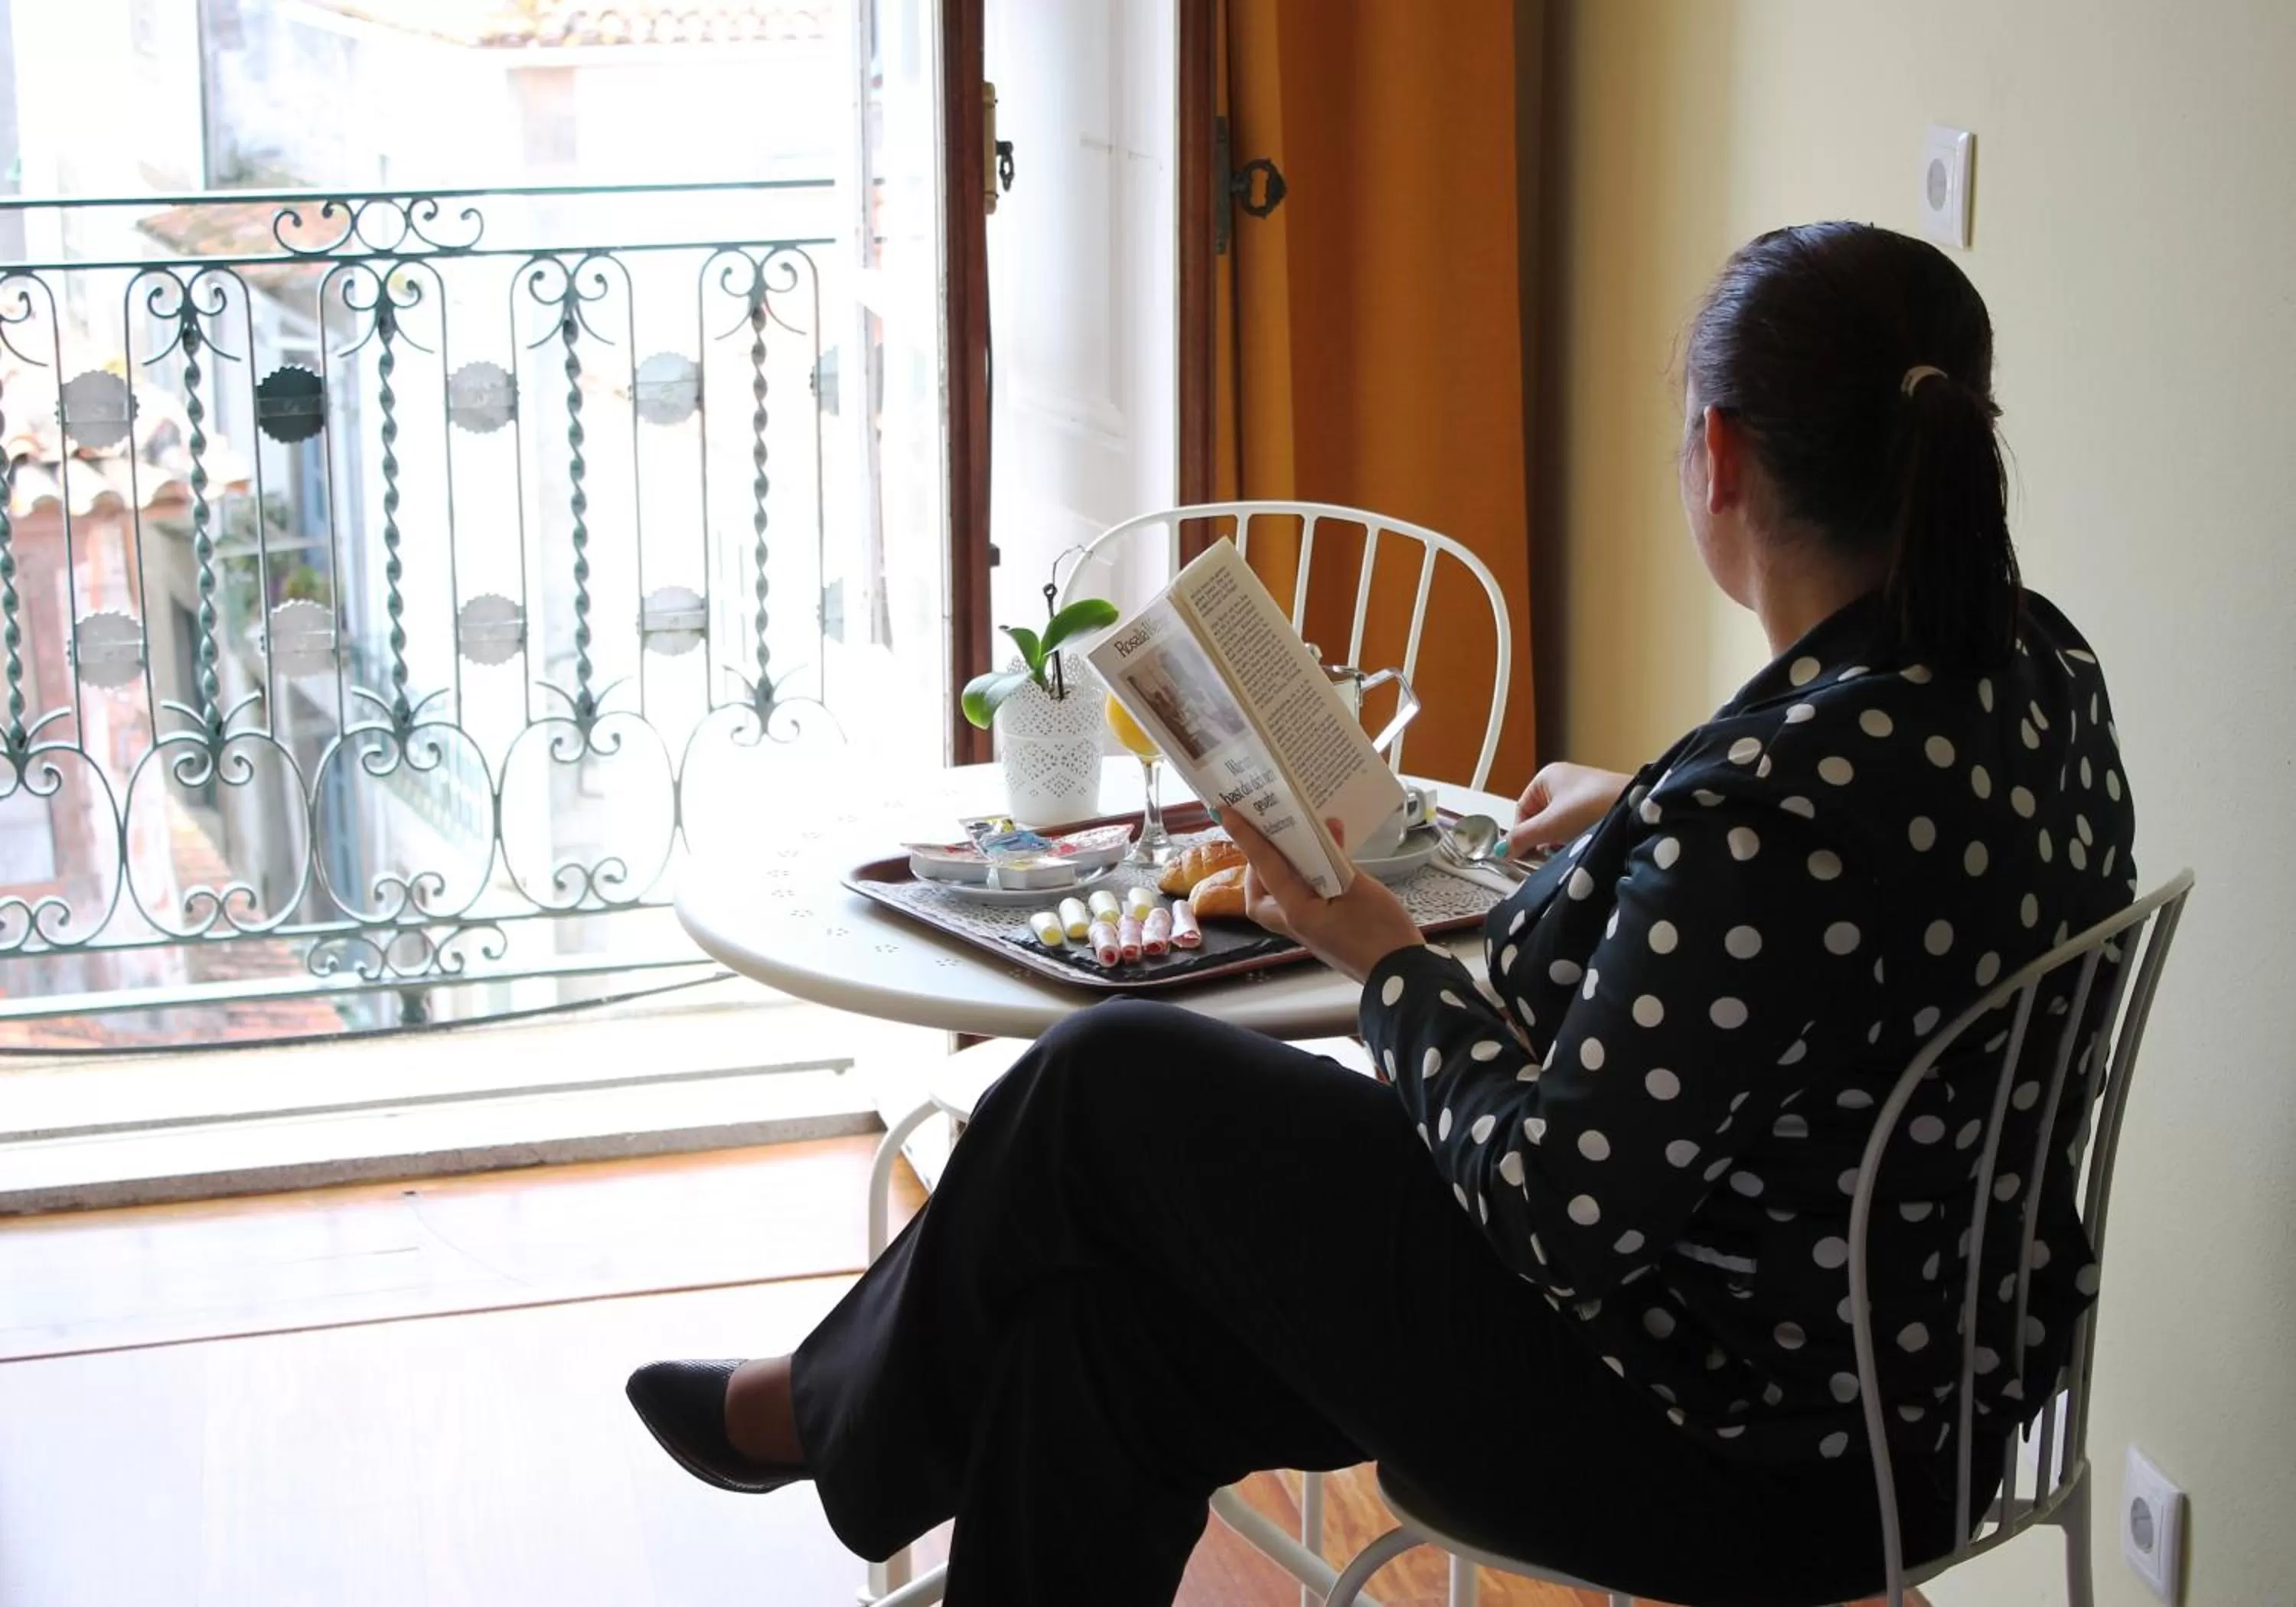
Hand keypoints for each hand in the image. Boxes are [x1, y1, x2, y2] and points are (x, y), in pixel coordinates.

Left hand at [1223, 814, 1427, 983]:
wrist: (1402, 975)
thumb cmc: (1381, 932)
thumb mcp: (1360, 888)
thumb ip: (1337, 859)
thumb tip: (1326, 830)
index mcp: (1297, 911)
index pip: (1264, 867)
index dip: (1246, 838)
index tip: (1225, 812)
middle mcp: (1294, 924)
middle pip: (1258, 896)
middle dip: (1258, 868)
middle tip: (1272, 843)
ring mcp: (1308, 932)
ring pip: (1278, 903)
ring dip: (1279, 877)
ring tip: (1296, 852)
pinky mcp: (1323, 935)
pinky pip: (1300, 905)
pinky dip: (1303, 886)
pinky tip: (1323, 869)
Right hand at [1507, 762, 1633, 857]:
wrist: (1635, 806)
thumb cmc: (1589, 808)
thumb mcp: (1550, 826)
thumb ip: (1522, 838)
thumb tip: (1499, 850)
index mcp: (1546, 777)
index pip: (1522, 811)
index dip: (1523, 833)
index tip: (1528, 854)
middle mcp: (1563, 780)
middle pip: (1540, 817)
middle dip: (1543, 838)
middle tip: (1550, 855)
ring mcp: (1582, 791)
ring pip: (1559, 822)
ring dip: (1560, 839)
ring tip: (1570, 849)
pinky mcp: (1599, 803)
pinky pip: (1578, 823)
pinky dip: (1577, 835)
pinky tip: (1584, 843)